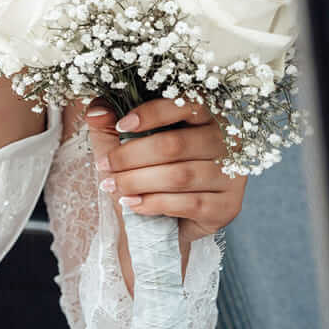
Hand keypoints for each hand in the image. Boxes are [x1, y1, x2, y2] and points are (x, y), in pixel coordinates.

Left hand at [84, 98, 247, 247]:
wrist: (163, 223)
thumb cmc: (146, 173)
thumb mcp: (122, 145)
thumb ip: (109, 125)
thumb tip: (96, 112)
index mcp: (205, 118)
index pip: (186, 104)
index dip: (152, 113)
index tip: (121, 125)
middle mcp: (227, 143)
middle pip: (175, 144)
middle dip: (131, 156)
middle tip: (105, 166)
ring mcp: (232, 175)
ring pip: (180, 175)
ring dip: (138, 181)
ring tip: (113, 186)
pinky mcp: (228, 206)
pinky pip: (188, 203)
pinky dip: (154, 203)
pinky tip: (134, 203)